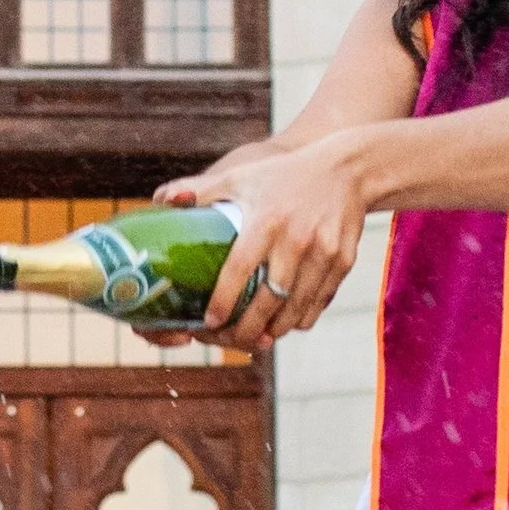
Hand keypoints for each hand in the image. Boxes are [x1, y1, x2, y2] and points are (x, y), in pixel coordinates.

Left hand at [167, 135, 376, 349]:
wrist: (347, 169)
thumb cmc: (284, 174)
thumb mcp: (242, 176)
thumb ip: (201, 190)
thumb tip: (162, 200)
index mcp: (266, 221)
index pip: (239, 272)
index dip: (222, 302)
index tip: (208, 322)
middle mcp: (296, 240)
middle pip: (268, 301)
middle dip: (245, 330)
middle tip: (229, 340)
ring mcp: (323, 253)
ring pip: (295, 310)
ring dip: (273, 331)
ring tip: (255, 338)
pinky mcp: (343, 262)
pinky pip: (318, 304)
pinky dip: (299, 319)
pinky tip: (283, 322)